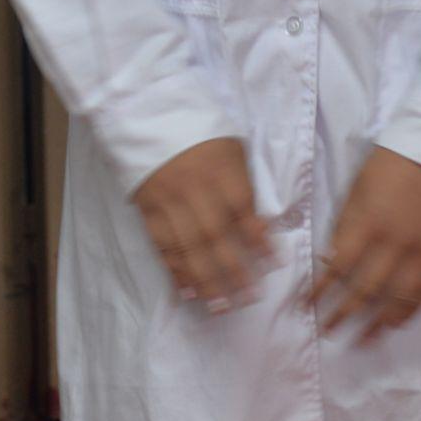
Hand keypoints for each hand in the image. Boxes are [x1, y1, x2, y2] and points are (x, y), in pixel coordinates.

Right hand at [131, 138, 271, 312]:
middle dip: (233, 270)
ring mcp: (168, 202)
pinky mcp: (147, 208)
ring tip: (220, 306)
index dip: (258, 240)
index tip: (273, 265)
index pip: (243, 212)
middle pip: (215, 237)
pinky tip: (186, 290)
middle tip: (249, 298)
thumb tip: (263, 223)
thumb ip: (244, 183)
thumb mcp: (231, 147)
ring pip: (188, 246)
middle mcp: (195, 190)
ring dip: (205, 280)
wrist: (147, 113)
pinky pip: (161, 244)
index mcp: (219, 171)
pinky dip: (174, 269)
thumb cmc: (199, 131)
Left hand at [308, 147, 420, 335]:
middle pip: (365, 290)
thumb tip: (332, 260)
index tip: (306, 307)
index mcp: (367, 223)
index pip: (338, 268)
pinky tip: (395, 324)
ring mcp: (420, 253)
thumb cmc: (390, 167)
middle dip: (343, 314)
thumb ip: (346, 227)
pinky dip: (409, 312)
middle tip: (329, 331)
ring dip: (376, 323)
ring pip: (396, 299)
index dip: (320, 291)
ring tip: (362, 341)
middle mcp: (393, 244)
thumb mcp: (357, 191)